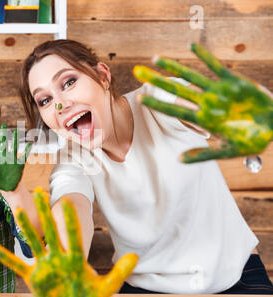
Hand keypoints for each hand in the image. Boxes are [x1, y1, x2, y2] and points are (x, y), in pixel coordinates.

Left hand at [0, 124, 31, 190]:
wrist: (7, 188)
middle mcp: (4, 157)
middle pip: (4, 144)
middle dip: (3, 135)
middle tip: (3, 125)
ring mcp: (12, 160)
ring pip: (13, 147)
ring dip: (15, 139)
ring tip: (16, 131)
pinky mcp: (19, 164)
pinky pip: (24, 156)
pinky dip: (27, 150)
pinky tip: (30, 144)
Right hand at [0, 188, 137, 296]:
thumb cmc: (89, 296)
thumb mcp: (106, 286)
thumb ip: (119, 273)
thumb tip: (136, 258)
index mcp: (74, 258)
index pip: (71, 234)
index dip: (69, 219)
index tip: (67, 202)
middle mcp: (57, 258)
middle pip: (50, 231)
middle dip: (45, 213)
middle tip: (40, 193)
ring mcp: (44, 266)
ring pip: (32, 242)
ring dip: (25, 227)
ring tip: (18, 210)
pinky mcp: (33, 278)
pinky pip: (16, 266)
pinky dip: (5, 257)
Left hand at [133, 43, 272, 162]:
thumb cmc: (250, 141)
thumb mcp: (225, 151)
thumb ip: (202, 155)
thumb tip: (178, 160)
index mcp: (202, 119)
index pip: (174, 110)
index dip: (157, 104)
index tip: (139, 99)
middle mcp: (205, 103)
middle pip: (175, 90)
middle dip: (156, 81)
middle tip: (137, 72)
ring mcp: (217, 91)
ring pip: (190, 77)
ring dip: (173, 67)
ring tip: (155, 58)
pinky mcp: (232, 82)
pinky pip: (215, 67)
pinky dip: (204, 57)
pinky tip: (191, 47)